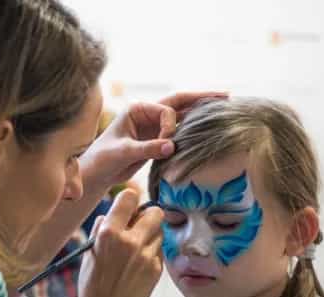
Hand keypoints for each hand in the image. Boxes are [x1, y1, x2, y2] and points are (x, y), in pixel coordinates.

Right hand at [68, 190, 163, 296]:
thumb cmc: (92, 284)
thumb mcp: (89, 251)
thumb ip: (101, 228)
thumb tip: (110, 214)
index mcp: (110, 233)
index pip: (130, 197)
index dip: (129, 199)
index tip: (127, 205)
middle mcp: (131, 241)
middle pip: (155, 211)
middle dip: (148, 214)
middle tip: (139, 224)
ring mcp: (147, 255)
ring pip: (159, 230)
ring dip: (151, 233)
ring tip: (137, 247)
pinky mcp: (157, 268)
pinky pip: (158, 250)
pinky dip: (151, 251)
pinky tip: (139, 264)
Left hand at [80, 91, 227, 186]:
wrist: (98, 172)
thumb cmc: (103, 158)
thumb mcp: (123, 151)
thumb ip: (147, 148)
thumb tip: (172, 146)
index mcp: (137, 109)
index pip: (165, 111)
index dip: (171, 127)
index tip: (167, 146)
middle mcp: (148, 113)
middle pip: (179, 102)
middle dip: (201, 98)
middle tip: (225, 95)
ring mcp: (154, 126)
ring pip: (181, 116)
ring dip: (201, 111)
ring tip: (224, 107)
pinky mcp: (157, 139)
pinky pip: (179, 132)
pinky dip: (193, 129)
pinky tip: (209, 127)